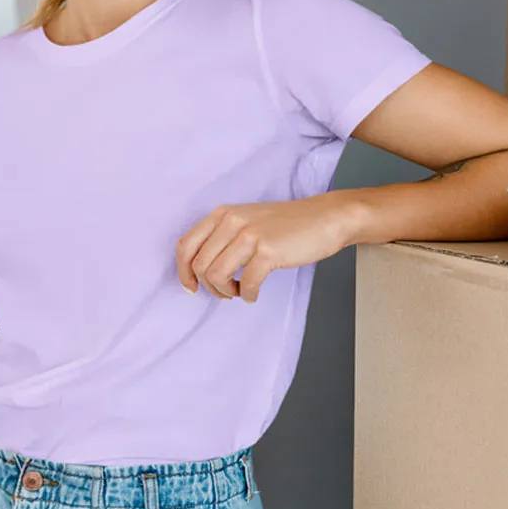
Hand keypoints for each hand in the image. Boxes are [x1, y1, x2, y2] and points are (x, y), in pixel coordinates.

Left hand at [176, 193, 361, 302]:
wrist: (324, 218)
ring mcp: (249, 235)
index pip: (186, 245)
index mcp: (222, 213)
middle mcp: (231, 221)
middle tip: (225, 292)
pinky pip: (245, 283)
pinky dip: (247, 295)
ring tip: (239, 291)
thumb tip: (201, 269)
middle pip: (199, 265)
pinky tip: (253, 294)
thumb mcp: (246, 219)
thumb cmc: (286, 224)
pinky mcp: (268, 251)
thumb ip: (223, 236)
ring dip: (225, 292)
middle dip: (209, 287)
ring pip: (216, 276)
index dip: (183, 271)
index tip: (191, 287)